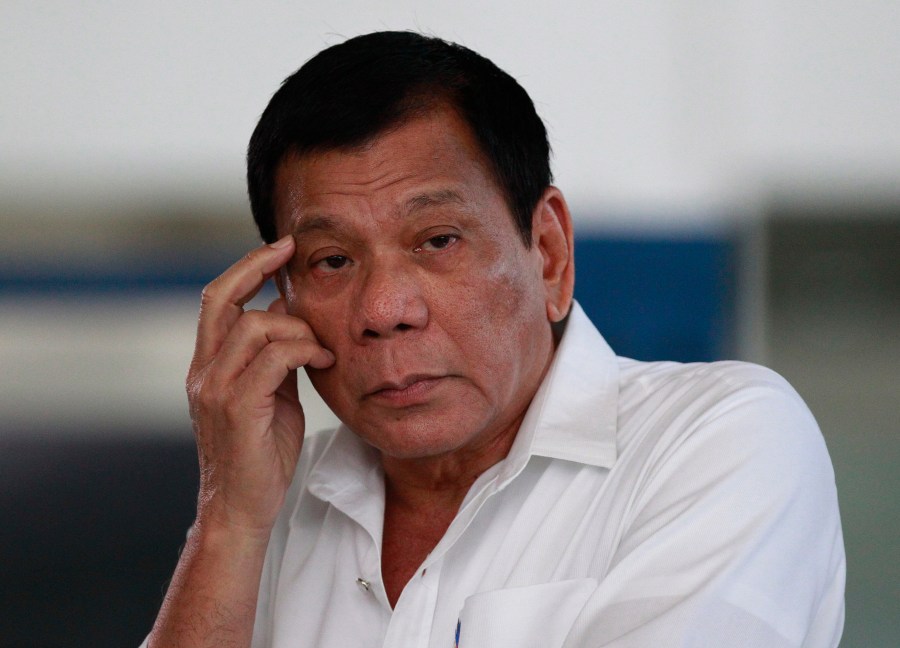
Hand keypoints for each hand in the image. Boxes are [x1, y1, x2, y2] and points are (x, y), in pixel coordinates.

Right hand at [186, 236, 334, 536]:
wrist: (242, 508)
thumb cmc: (260, 454)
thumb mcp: (269, 396)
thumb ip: (275, 360)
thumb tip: (292, 321)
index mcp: (208, 365)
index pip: (217, 300)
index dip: (246, 269)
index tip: (279, 249)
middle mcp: (203, 371)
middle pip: (221, 298)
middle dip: (258, 267)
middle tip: (293, 254)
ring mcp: (215, 388)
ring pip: (255, 325)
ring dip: (298, 328)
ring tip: (322, 348)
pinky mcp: (236, 406)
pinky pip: (274, 358)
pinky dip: (304, 351)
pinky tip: (325, 363)